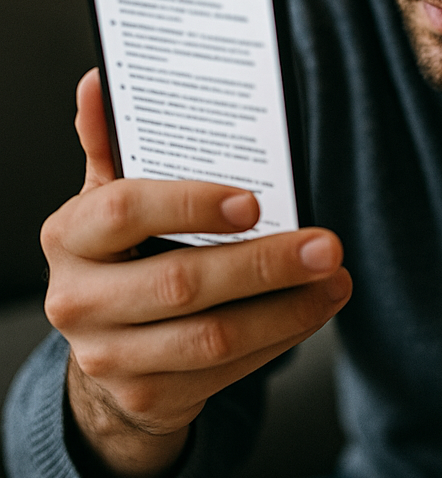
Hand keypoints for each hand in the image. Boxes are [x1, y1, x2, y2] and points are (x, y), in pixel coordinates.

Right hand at [41, 69, 351, 477]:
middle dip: (264, 263)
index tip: (253, 199)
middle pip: (181, 282)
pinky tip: (313, 309)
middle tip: (326, 244)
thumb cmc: (121, 253)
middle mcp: (79, 300)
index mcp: (70, 236)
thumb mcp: (110, 198)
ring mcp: (111, 357)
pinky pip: (229, 372)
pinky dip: (281, 337)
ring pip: (213, 338)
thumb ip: (113, 144)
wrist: (107, 348)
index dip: (190, 204)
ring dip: (288, 308)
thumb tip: (101, 80)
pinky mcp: (150, 397)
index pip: (125, 211)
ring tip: (335, 278)